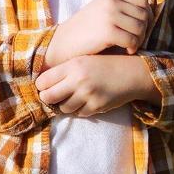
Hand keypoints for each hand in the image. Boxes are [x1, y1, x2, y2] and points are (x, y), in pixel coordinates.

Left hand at [36, 54, 158, 117]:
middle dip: (48, 98)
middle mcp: (78, 80)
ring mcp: (87, 95)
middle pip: (48, 97)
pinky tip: (85, 101)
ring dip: (65, 105)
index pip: (43, 81)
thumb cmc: (105, 64)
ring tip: (72, 98)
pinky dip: (79, 110)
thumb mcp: (84, 60)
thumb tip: (42, 85)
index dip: (42, 86)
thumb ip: (64, 70)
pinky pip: (79, 114)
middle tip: (53, 96)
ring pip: (63, 108)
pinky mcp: (96, 106)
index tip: (45, 87)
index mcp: (73, 65)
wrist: (132, 73)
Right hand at [44, 0, 153, 67]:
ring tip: (130, 46)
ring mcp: (110, 16)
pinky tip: (126, 51)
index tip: (139, 29)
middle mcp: (112, 2)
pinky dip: (133, 48)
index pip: (142, 2)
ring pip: (140, 27)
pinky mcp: (108, 32)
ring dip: (139, 40)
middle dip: (144, 29)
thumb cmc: (84, 30)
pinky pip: (132, 40)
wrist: (64, 43)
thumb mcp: (102, 10)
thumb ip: (122, 5)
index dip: (146, 16)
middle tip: (136, 40)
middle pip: (144, 15)